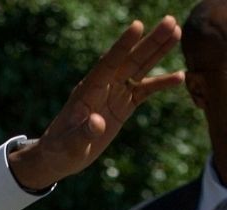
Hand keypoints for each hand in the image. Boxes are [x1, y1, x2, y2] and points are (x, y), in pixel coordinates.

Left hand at [8, 16, 183, 190]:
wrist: (59, 157)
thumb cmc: (60, 150)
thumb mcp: (70, 144)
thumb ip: (83, 133)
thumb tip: (97, 122)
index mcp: (87, 91)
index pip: (108, 64)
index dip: (122, 46)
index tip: (137, 25)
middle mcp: (102, 88)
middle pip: (129, 60)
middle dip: (150, 42)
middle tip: (171, 21)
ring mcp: (113, 95)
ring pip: (139, 69)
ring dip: (157, 52)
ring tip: (178, 32)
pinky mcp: (122, 106)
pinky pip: (144, 90)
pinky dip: (161, 83)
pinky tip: (180, 76)